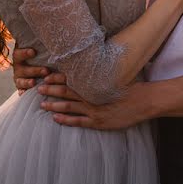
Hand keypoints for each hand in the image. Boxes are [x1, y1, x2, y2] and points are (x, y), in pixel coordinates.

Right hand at [11, 47, 50, 94]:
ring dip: (28, 82)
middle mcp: (18, 68)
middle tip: (46, 71)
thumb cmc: (41, 55)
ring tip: (34, 83)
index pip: (19, 54)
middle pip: (23, 69)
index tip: (33, 52)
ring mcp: (19, 79)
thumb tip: (55, 35)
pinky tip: (26, 94)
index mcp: (20, 56)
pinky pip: (21, 92)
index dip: (25, 53)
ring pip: (21, 81)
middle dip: (34, 70)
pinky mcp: (21, 88)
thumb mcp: (40, 51)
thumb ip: (43, 47)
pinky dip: (23, 93)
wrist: (39, 69)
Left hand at [39, 79, 157, 129]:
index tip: (47, 75)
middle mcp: (92, 96)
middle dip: (51, 90)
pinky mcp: (98, 122)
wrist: (144, 101)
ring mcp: (93, 110)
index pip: (72, 78)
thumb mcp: (118, 74)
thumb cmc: (133, 86)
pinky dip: (65, 120)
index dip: (58, 77)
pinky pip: (78, 121)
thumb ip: (104, 71)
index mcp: (95, 83)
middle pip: (66, 92)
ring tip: (42, 105)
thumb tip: (96, 61)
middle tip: (38, 88)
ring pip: (68, 107)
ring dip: (54, 106)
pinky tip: (55, 119)